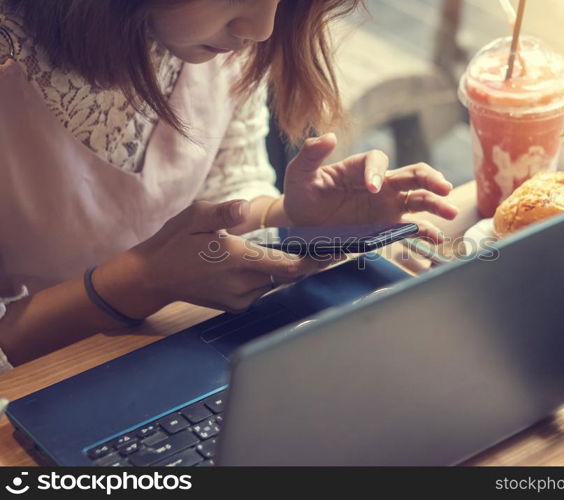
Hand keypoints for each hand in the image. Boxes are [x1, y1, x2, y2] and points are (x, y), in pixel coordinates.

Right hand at [97, 199, 324, 315]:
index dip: (313, 261)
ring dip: (284, 269)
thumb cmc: (175, 242)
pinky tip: (264, 262)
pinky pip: (262, 289)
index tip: (332, 252)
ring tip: (297, 252)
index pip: (287, 266)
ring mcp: (239, 299)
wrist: (154, 277)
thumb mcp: (195, 216)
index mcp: (236, 260)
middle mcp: (242, 284)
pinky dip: (268, 277)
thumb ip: (223, 211)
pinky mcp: (236, 305)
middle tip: (324, 248)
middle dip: (303, 262)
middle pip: (286, 275)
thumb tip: (243, 207)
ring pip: (275, 282)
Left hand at [283, 133, 458, 241]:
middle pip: (412, 174)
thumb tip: (328, 136)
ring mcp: (387, 206)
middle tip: (444, 187)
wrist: (303, 226)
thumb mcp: (299, 174)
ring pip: (418, 199)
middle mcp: (380, 184)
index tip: (372, 188)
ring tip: (450, 211)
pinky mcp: (387, 226)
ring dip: (436, 203)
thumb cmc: (302, 195)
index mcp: (360, 168)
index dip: (377, 171)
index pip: (378, 161)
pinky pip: (411, 227)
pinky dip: (425, 232)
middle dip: (430, 179)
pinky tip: (437, 238)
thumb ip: (310, 155)